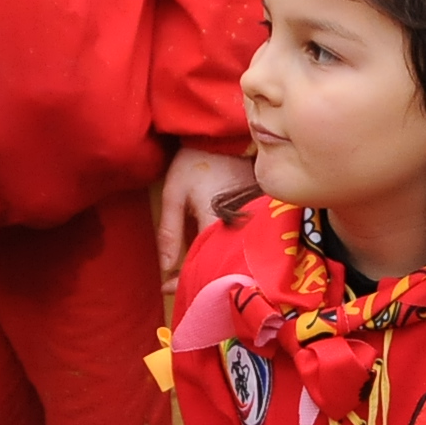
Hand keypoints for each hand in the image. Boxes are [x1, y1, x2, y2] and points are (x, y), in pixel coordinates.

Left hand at [158, 144, 251, 289]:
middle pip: (224, 264)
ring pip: (237, 254)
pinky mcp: (259, 213)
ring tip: (202, 278)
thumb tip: (165, 269)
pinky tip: (220, 257)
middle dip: (205, 280)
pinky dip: (231, 251)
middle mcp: (241, 224)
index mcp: (216, 221)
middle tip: (187, 289)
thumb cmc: (195, 161)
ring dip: (220, 267)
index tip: (167, 288)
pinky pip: (245, 241)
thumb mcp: (173, 194)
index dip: (185, 280)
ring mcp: (254, 219)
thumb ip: (170, 231)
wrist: (223, 135)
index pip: (203, 263)